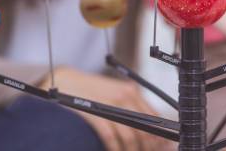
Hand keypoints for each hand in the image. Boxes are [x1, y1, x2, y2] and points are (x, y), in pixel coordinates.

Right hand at [39, 67, 171, 150]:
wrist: (65, 81)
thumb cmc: (91, 91)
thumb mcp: (115, 93)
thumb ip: (131, 107)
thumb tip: (148, 131)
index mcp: (132, 91)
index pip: (154, 117)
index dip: (158, 136)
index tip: (160, 148)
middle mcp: (125, 97)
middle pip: (144, 129)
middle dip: (146, 147)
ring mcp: (110, 105)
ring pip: (130, 137)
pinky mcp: (95, 114)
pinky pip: (111, 138)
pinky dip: (115, 149)